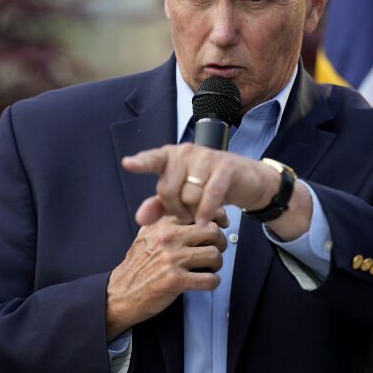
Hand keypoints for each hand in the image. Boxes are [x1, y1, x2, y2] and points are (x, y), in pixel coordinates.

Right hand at [105, 215, 226, 339]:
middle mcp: (167, 238)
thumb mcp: (146, 234)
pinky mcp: (176, 281)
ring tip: (210, 268)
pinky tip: (205, 282)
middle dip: (220, 242)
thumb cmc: (136, 266)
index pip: (198, 210)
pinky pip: (210, 279)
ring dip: (217, 264)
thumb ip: (165, 221)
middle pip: (212, 231)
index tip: (221, 224)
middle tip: (217, 249)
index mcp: (162, 224)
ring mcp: (172, 259)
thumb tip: (194, 211)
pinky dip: (213, 282)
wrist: (120, 293)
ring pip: (214, 254)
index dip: (215, 217)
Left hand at [121, 143, 276, 224]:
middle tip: (188, 213)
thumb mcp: (182, 197)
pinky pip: (210, 195)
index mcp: (171, 156)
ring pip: (189, 195)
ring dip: (195, 211)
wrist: (246, 181)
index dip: (140, 163)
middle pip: (168, 189)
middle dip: (177, 209)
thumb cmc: (208, 187)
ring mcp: (206, 156)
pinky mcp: (225, 166)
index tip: (127, 163)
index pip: (152, 159)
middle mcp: (186, 152)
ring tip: (202, 211)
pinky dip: (207, 211)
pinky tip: (207, 220)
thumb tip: (140, 218)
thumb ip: (160, 206)